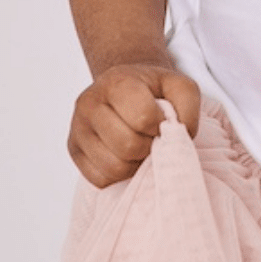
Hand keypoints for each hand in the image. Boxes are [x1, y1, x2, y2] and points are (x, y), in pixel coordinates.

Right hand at [68, 64, 200, 187]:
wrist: (126, 86)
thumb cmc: (155, 89)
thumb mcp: (179, 86)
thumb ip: (187, 107)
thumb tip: (178, 137)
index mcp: (117, 81)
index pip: (143, 117)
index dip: (159, 126)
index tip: (162, 121)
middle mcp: (90, 103)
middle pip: (127, 145)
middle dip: (148, 147)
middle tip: (153, 137)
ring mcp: (77, 128)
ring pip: (113, 167)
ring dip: (135, 164)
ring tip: (141, 147)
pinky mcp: (73, 150)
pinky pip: (100, 179)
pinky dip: (119, 174)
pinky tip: (126, 156)